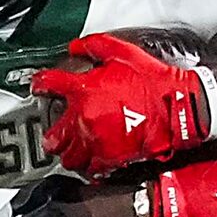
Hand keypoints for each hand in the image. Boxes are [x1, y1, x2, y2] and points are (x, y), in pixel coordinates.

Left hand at [34, 33, 215, 175]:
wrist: (178, 108)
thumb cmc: (154, 82)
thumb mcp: (123, 52)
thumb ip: (94, 46)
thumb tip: (76, 47)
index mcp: (84, 91)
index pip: (48, 85)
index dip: (39, 85)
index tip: (38, 87)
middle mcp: (85, 119)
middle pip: (53, 136)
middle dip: (51, 135)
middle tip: (53, 133)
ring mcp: (96, 141)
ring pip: (68, 157)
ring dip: (67, 153)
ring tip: (70, 150)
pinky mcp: (111, 158)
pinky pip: (90, 169)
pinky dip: (88, 167)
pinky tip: (90, 161)